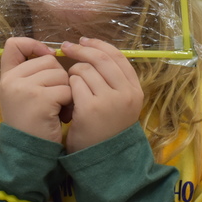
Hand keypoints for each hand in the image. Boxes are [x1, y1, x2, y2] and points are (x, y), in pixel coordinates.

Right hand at [0, 37, 71, 143]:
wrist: (28, 154)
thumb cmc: (31, 125)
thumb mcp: (22, 96)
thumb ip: (31, 75)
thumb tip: (54, 54)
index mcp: (7, 77)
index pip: (14, 45)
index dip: (34, 45)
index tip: (47, 57)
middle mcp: (12, 80)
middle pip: (48, 61)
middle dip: (59, 78)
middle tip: (55, 100)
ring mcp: (24, 89)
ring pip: (61, 75)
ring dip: (66, 92)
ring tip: (57, 110)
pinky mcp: (40, 99)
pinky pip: (66, 90)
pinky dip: (69, 104)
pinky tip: (61, 117)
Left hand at [60, 37, 143, 152]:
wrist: (103, 160)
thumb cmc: (107, 129)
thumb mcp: (120, 103)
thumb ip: (113, 80)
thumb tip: (93, 49)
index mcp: (135, 90)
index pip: (118, 57)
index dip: (99, 45)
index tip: (85, 40)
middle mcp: (126, 93)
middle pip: (101, 59)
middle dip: (81, 50)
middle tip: (66, 47)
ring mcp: (109, 100)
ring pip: (85, 70)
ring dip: (73, 74)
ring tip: (71, 86)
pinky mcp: (91, 108)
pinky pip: (74, 84)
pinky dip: (68, 87)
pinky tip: (67, 98)